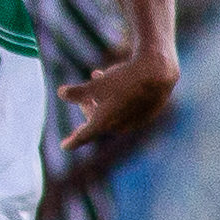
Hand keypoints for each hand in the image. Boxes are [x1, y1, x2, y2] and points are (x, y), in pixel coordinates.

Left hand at [60, 46, 176, 154]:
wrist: (158, 73)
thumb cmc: (122, 80)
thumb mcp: (93, 85)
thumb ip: (75, 93)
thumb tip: (61, 93)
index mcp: (104, 124)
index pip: (83, 135)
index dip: (72, 141)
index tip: (65, 146)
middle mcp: (120, 127)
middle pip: (97, 121)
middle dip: (88, 107)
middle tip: (84, 96)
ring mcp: (136, 121)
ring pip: (113, 113)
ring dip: (102, 98)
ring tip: (97, 76)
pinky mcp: (148, 113)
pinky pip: (128, 109)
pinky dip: (118, 98)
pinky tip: (116, 78)